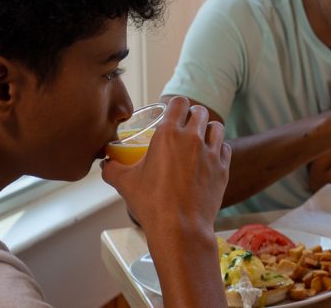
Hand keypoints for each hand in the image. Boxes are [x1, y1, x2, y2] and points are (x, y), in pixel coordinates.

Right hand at [102, 96, 231, 231]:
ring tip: (200, 138)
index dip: (176, 105)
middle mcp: (193, 138)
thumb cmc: (152, 204)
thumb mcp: (125, 183)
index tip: (172, 113)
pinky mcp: (223, 168)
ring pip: (216, 127)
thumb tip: (105, 164)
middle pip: (200, 112)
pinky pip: (225, 148)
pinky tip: (210, 156)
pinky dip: (219, 148)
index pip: (179, 102)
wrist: (180, 228)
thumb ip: (112, 169)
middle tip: (185, 126)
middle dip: (192, 115)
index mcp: (168, 134)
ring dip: (208, 129)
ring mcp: (211, 153)